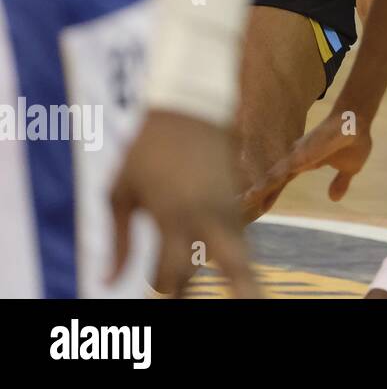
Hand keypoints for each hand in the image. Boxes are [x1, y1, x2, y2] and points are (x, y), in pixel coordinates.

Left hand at [109, 111, 258, 297]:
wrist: (190, 107)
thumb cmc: (144, 150)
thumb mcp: (119, 192)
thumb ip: (117, 241)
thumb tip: (107, 282)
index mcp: (173, 215)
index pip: (174, 272)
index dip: (164, 287)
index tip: (156, 288)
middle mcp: (206, 214)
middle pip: (233, 264)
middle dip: (242, 289)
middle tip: (251, 307)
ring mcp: (228, 204)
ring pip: (242, 250)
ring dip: (242, 274)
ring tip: (250, 297)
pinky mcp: (238, 195)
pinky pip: (240, 233)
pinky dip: (237, 251)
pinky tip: (235, 263)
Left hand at [242, 108, 372, 217]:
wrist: (359, 119)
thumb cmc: (354, 140)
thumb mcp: (350, 168)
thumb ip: (340, 182)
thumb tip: (334, 198)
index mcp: (302, 164)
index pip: (279, 183)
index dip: (266, 196)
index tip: (252, 210)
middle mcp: (295, 159)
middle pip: (270, 180)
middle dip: (253, 194)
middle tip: (233, 207)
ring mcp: (299, 153)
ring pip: (275, 173)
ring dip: (260, 187)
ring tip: (245, 200)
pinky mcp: (307, 148)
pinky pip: (290, 164)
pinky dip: (277, 174)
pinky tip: (267, 184)